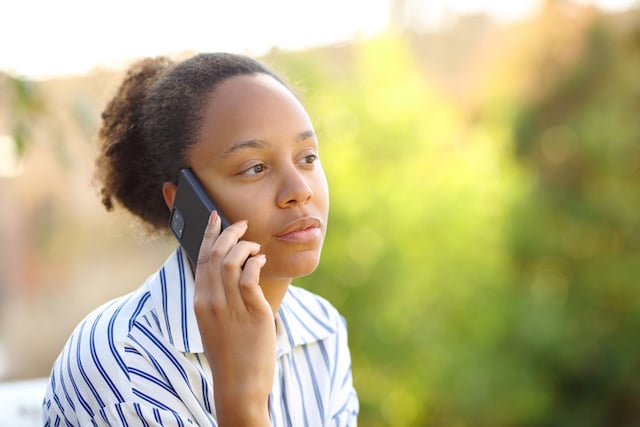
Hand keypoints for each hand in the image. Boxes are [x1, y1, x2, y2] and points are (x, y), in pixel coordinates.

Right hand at [194, 211, 274, 426]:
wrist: (239, 384)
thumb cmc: (229, 353)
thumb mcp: (213, 323)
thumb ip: (216, 297)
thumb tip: (228, 269)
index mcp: (200, 302)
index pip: (201, 259)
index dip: (208, 234)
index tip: (215, 218)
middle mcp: (211, 301)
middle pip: (216, 254)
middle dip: (229, 232)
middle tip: (241, 224)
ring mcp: (231, 306)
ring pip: (232, 261)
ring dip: (244, 246)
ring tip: (254, 246)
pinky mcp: (253, 312)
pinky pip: (250, 276)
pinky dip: (256, 262)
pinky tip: (261, 260)